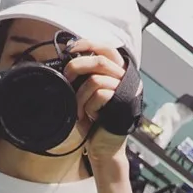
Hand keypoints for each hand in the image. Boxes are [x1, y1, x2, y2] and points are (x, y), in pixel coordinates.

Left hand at [63, 39, 139, 163]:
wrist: (103, 148)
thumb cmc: (93, 123)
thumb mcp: (86, 96)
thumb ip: (83, 78)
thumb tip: (66, 61)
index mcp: (118, 73)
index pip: (107, 48)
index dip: (88, 44)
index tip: (70, 49)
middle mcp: (126, 78)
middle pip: (100, 59)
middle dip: (77, 66)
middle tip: (66, 79)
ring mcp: (126, 91)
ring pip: (95, 79)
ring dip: (79, 96)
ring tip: (79, 110)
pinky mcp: (123, 103)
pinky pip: (99, 95)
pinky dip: (87, 106)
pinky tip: (88, 117)